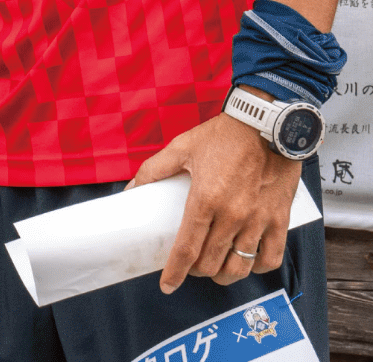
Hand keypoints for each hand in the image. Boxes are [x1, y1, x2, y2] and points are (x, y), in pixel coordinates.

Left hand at [129, 111, 303, 291]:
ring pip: (239, 266)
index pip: (186, 248)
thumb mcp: (180, 148)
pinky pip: (271, 257)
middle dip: (195, 272)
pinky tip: (246, 263)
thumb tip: (131, 190)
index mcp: (205, 200)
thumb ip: (153, 171)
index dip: (174, 272)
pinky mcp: (279, 219)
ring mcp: (259, 220)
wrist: (266, 125)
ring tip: (214, 271)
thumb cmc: (222, 136)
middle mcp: (233, 215)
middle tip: (189, 267)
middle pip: (211, 262)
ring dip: (223, 275)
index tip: (167, 285)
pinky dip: (257, 267)